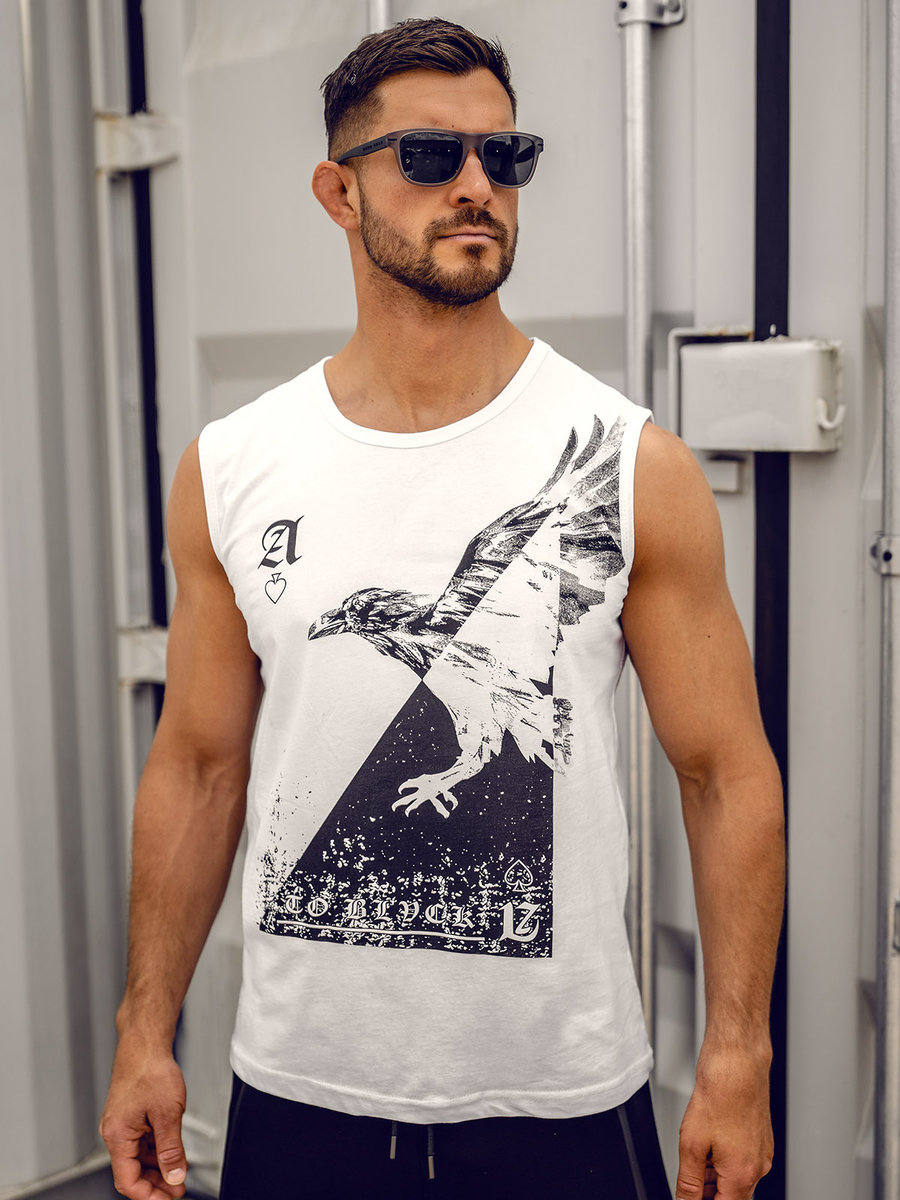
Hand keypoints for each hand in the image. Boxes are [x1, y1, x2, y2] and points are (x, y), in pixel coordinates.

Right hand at [99, 1042, 188, 1198]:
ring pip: (137, 1157)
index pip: (128, 1181)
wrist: (145, 1041)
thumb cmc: (151, 1070)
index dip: (150, 1195)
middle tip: (178, 1188)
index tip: (170, 1198)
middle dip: (155, 1184)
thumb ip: (171, 1149)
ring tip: (179, 1172)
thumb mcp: (168, 1114)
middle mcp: (115, 1132)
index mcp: (117, 1136)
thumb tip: (175, 1176)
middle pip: (132, 1172)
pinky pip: (141, 1142)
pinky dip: (155, 1150)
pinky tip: (171, 1150)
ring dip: (157, 1167)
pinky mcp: (130, 1116)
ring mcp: (122, 1124)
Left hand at [675, 1042, 773, 1199]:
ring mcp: (762, 1153)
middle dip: (709, 1194)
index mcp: (743, 1175)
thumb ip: (689, 1181)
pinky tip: (709, 1147)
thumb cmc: (720, 1092)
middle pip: (732, 1197)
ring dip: (715, 1179)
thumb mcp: (692, 1143)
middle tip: (689, 1184)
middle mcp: (759, 1167)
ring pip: (737, 1180)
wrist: (738, 1061)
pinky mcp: (761, 1139)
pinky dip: (725, 1163)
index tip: (690, 1197)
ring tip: (695, 1160)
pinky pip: (743, 1163)